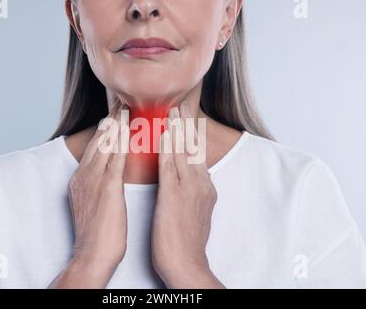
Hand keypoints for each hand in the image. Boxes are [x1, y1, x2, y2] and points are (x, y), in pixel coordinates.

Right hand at [50, 102, 128, 287]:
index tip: (116, 115)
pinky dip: (122, 140)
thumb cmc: (98, 233)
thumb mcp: (94, 203)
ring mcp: (94, 179)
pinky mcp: (107, 187)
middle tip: (122, 102)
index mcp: (82, 178)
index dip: (106, 129)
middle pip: (98, 140)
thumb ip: (100, 186)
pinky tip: (130, 127)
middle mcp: (85, 174)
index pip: (95, 147)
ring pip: (105, 144)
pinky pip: (115, 157)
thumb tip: (109, 175)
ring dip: (116, 124)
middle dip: (110, 120)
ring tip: (126, 106)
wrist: (92, 254)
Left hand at [151, 101, 224, 288]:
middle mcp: (200, 183)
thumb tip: (189, 180)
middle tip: (180, 105)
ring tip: (173, 110)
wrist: (187, 264)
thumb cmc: (186, 241)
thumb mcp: (195, 211)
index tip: (186, 118)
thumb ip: (193, 192)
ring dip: (177, 129)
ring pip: (183, 152)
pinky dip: (168, 146)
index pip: (197, 154)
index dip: (191, 135)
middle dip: (186, 125)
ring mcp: (189, 188)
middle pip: (193, 148)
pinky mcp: (175, 195)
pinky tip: (164, 132)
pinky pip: (170, 164)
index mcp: (204, 186)